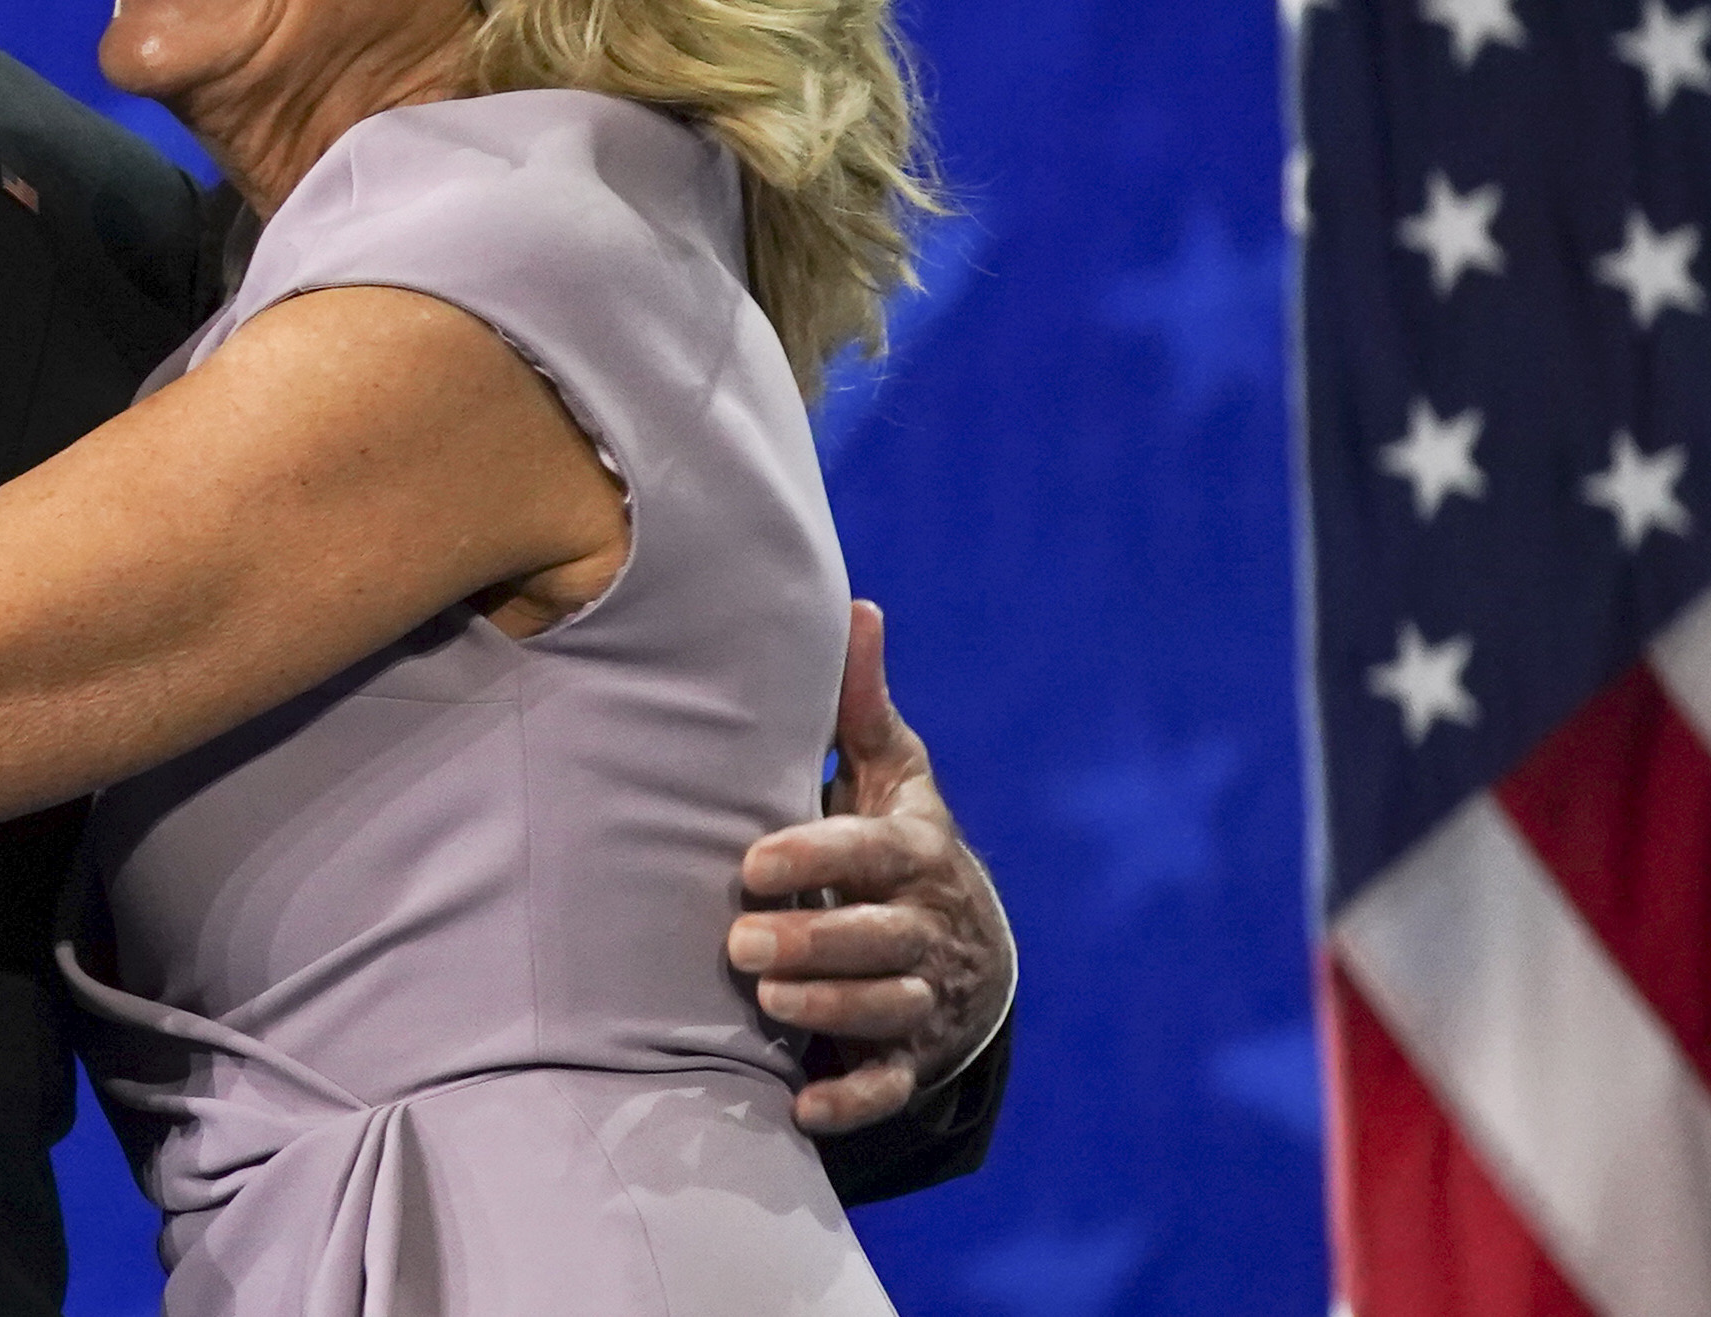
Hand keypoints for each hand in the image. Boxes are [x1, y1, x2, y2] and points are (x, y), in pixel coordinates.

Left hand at [730, 599, 1015, 1133]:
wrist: (968, 941)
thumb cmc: (898, 841)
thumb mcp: (892, 771)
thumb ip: (861, 704)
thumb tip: (856, 605)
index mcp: (917, 850)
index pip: (872, 854)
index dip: (817, 857)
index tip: (754, 863)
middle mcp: (927, 926)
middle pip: (882, 941)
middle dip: (816, 944)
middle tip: (742, 945)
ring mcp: (927, 995)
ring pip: (888, 1010)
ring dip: (829, 1013)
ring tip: (767, 1005)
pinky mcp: (916, 1055)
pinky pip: (890, 1084)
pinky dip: (850, 1100)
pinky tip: (800, 1106)